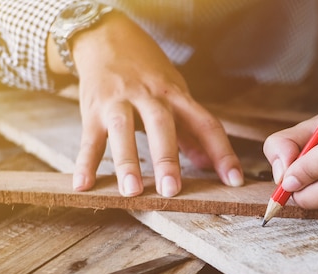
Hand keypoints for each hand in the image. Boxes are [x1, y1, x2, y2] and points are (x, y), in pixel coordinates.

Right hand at [51, 12, 243, 196]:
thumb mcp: (175, 94)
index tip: (235, 180)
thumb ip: (190, 131)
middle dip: (167, 158)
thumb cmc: (148, 73)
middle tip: (172, 191)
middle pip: (161, 125)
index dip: (222, 152)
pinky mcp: (91, 109)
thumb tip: (209, 164)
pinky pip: (89, 138)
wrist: (106, 38)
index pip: (206, 124)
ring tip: (132, 191)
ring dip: (127, 162)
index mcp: (176, 95)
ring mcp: (118, 102)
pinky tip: (82, 185)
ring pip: (122, 131)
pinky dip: (84, 162)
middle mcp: (149, 96)